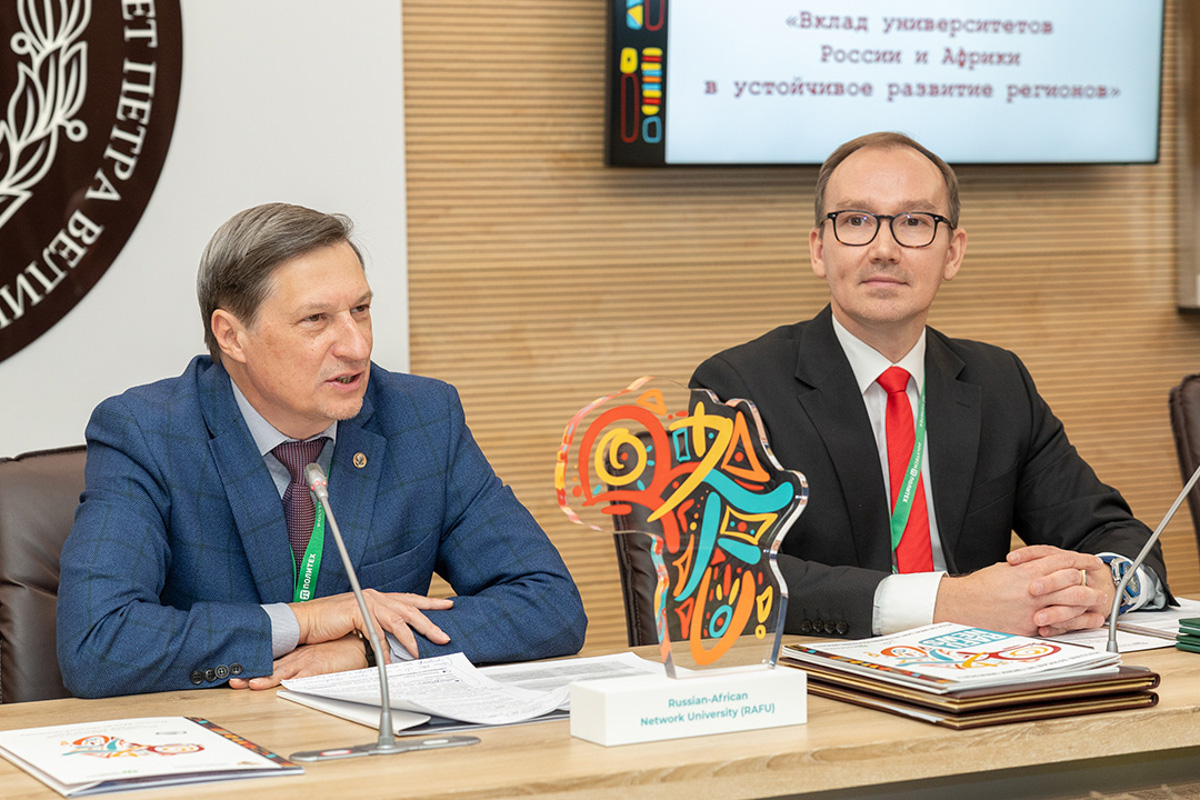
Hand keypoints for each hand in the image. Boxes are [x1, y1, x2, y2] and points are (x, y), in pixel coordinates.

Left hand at [229, 634, 367, 689]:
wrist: (357, 647)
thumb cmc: (336, 652)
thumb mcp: (313, 659)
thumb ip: (299, 669)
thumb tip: (284, 679)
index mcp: (294, 656)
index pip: (268, 663)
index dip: (252, 669)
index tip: (235, 676)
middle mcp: (297, 658)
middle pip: (269, 668)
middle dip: (250, 676)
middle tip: (234, 682)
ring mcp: (306, 662)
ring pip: (281, 672)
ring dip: (265, 679)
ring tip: (251, 684)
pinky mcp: (319, 667)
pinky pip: (303, 676)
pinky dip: (291, 682)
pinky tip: (282, 687)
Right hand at [290, 589, 453, 657]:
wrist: (304, 621)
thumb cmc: (328, 623)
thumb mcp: (358, 622)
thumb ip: (376, 626)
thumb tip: (392, 640)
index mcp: (376, 596)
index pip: (408, 599)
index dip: (428, 603)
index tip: (447, 605)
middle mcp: (374, 596)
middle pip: (409, 609)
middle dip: (429, 623)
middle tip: (444, 635)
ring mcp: (366, 602)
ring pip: (397, 621)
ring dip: (410, 639)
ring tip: (420, 653)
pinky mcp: (358, 612)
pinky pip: (377, 634)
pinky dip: (384, 649)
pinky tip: (389, 660)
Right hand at [933, 546, 1112, 635]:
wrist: (961, 606)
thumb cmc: (979, 588)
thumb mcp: (1005, 570)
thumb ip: (1028, 568)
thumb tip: (1047, 567)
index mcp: (1025, 570)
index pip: (1063, 561)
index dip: (1081, 561)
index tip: (1091, 562)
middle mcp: (1031, 588)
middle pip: (1072, 581)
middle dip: (1088, 581)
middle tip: (1097, 582)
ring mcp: (1032, 608)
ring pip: (1070, 603)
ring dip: (1086, 602)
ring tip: (1096, 601)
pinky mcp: (1028, 626)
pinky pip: (1059, 624)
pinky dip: (1075, 622)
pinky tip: (1084, 620)